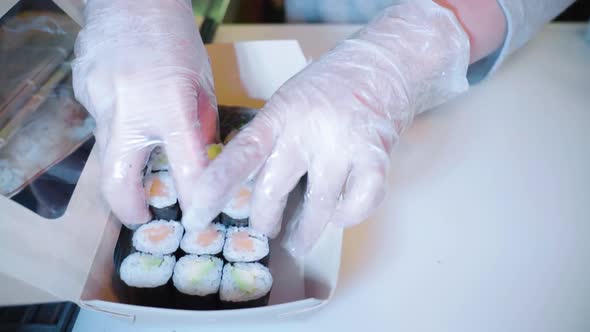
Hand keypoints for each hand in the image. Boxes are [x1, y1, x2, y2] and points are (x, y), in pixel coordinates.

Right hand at [72, 0, 216, 224]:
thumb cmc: (176, 40)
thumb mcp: (202, 86)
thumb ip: (200, 128)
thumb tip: (202, 167)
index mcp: (171, 104)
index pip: (185, 167)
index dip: (194, 199)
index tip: (197, 218)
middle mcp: (130, 107)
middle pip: (118, 182)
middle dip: (130, 208)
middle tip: (142, 215)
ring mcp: (99, 100)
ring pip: (107, 152)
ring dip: (125, 161)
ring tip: (142, 146)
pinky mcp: (82, 93)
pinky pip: (99, 123)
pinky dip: (116, 126)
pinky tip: (128, 104)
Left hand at [183, 0, 470, 253]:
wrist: (383, 63)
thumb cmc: (328, 86)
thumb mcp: (288, 101)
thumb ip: (270, 137)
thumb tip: (247, 186)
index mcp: (280, 114)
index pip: (241, 155)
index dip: (216, 189)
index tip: (197, 217)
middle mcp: (309, 130)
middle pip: (274, 191)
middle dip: (264, 221)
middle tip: (263, 229)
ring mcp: (344, 145)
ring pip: (318, 207)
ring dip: (305, 232)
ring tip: (297, 243)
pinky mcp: (376, 157)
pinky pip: (358, 204)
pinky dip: (348, 216)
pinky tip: (339, 214)